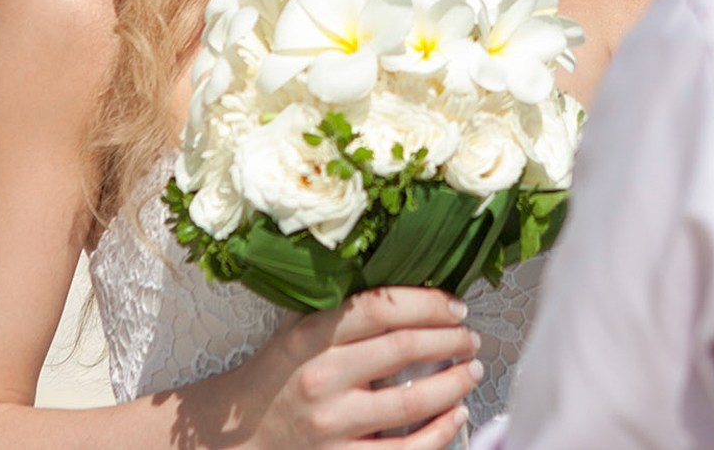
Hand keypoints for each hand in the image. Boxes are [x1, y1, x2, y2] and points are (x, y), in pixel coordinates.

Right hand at [226, 287, 482, 449]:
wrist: (240, 433)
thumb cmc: (280, 374)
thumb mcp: (298, 330)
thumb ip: (341, 306)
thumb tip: (406, 280)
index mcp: (311, 337)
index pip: (379, 307)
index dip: (426, 303)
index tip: (455, 306)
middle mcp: (322, 378)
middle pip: (403, 349)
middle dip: (450, 340)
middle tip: (471, 338)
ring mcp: (332, 424)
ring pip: (411, 401)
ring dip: (454, 384)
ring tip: (472, 371)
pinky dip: (439, 433)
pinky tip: (456, 416)